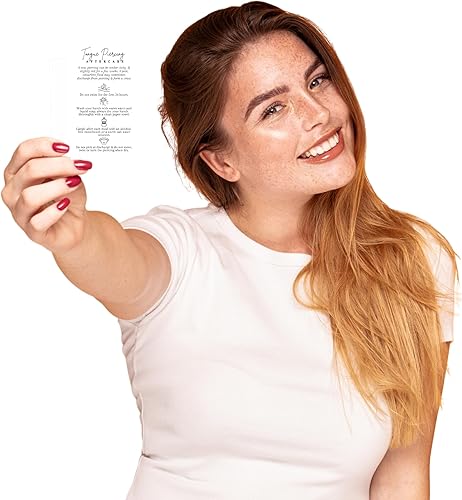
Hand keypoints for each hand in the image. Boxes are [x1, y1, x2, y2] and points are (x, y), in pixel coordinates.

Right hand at [1, 137, 92, 253]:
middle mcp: (14, 191)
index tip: (66, 147)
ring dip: (57, 187)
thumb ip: (67, 170)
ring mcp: (20, 212)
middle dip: (58, 165)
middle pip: (29, 170)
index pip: (24, 152)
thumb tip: (69, 162)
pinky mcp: (32, 232)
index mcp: (18, 172)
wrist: (75, 226)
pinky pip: (38, 221)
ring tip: (74, 184)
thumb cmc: (68, 200)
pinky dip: (54, 212)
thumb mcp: (71, 179)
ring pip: (30, 196)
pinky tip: (65, 205)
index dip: (44, 146)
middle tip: (79, 166)